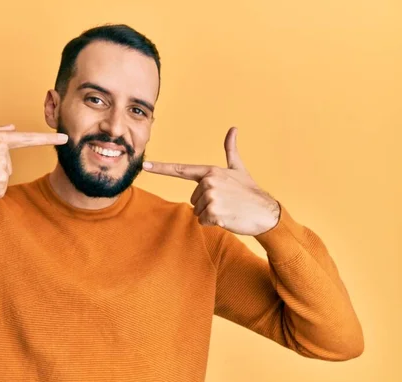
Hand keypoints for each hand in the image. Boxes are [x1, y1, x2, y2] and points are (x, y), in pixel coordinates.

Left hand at [142, 127, 279, 235]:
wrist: (266, 212)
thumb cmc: (249, 191)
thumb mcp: (239, 169)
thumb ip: (231, 150)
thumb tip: (233, 128)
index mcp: (210, 171)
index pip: (181, 169)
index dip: (161, 167)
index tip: (146, 165)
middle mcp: (209, 182)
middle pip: (192, 199)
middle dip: (206, 204)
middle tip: (225, 201)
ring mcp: (211, 197)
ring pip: (197, 211)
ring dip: (210, 213)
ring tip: (227, 208)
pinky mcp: (214, 213)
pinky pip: (203, 221)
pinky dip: (214, 222)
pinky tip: (228, 217)